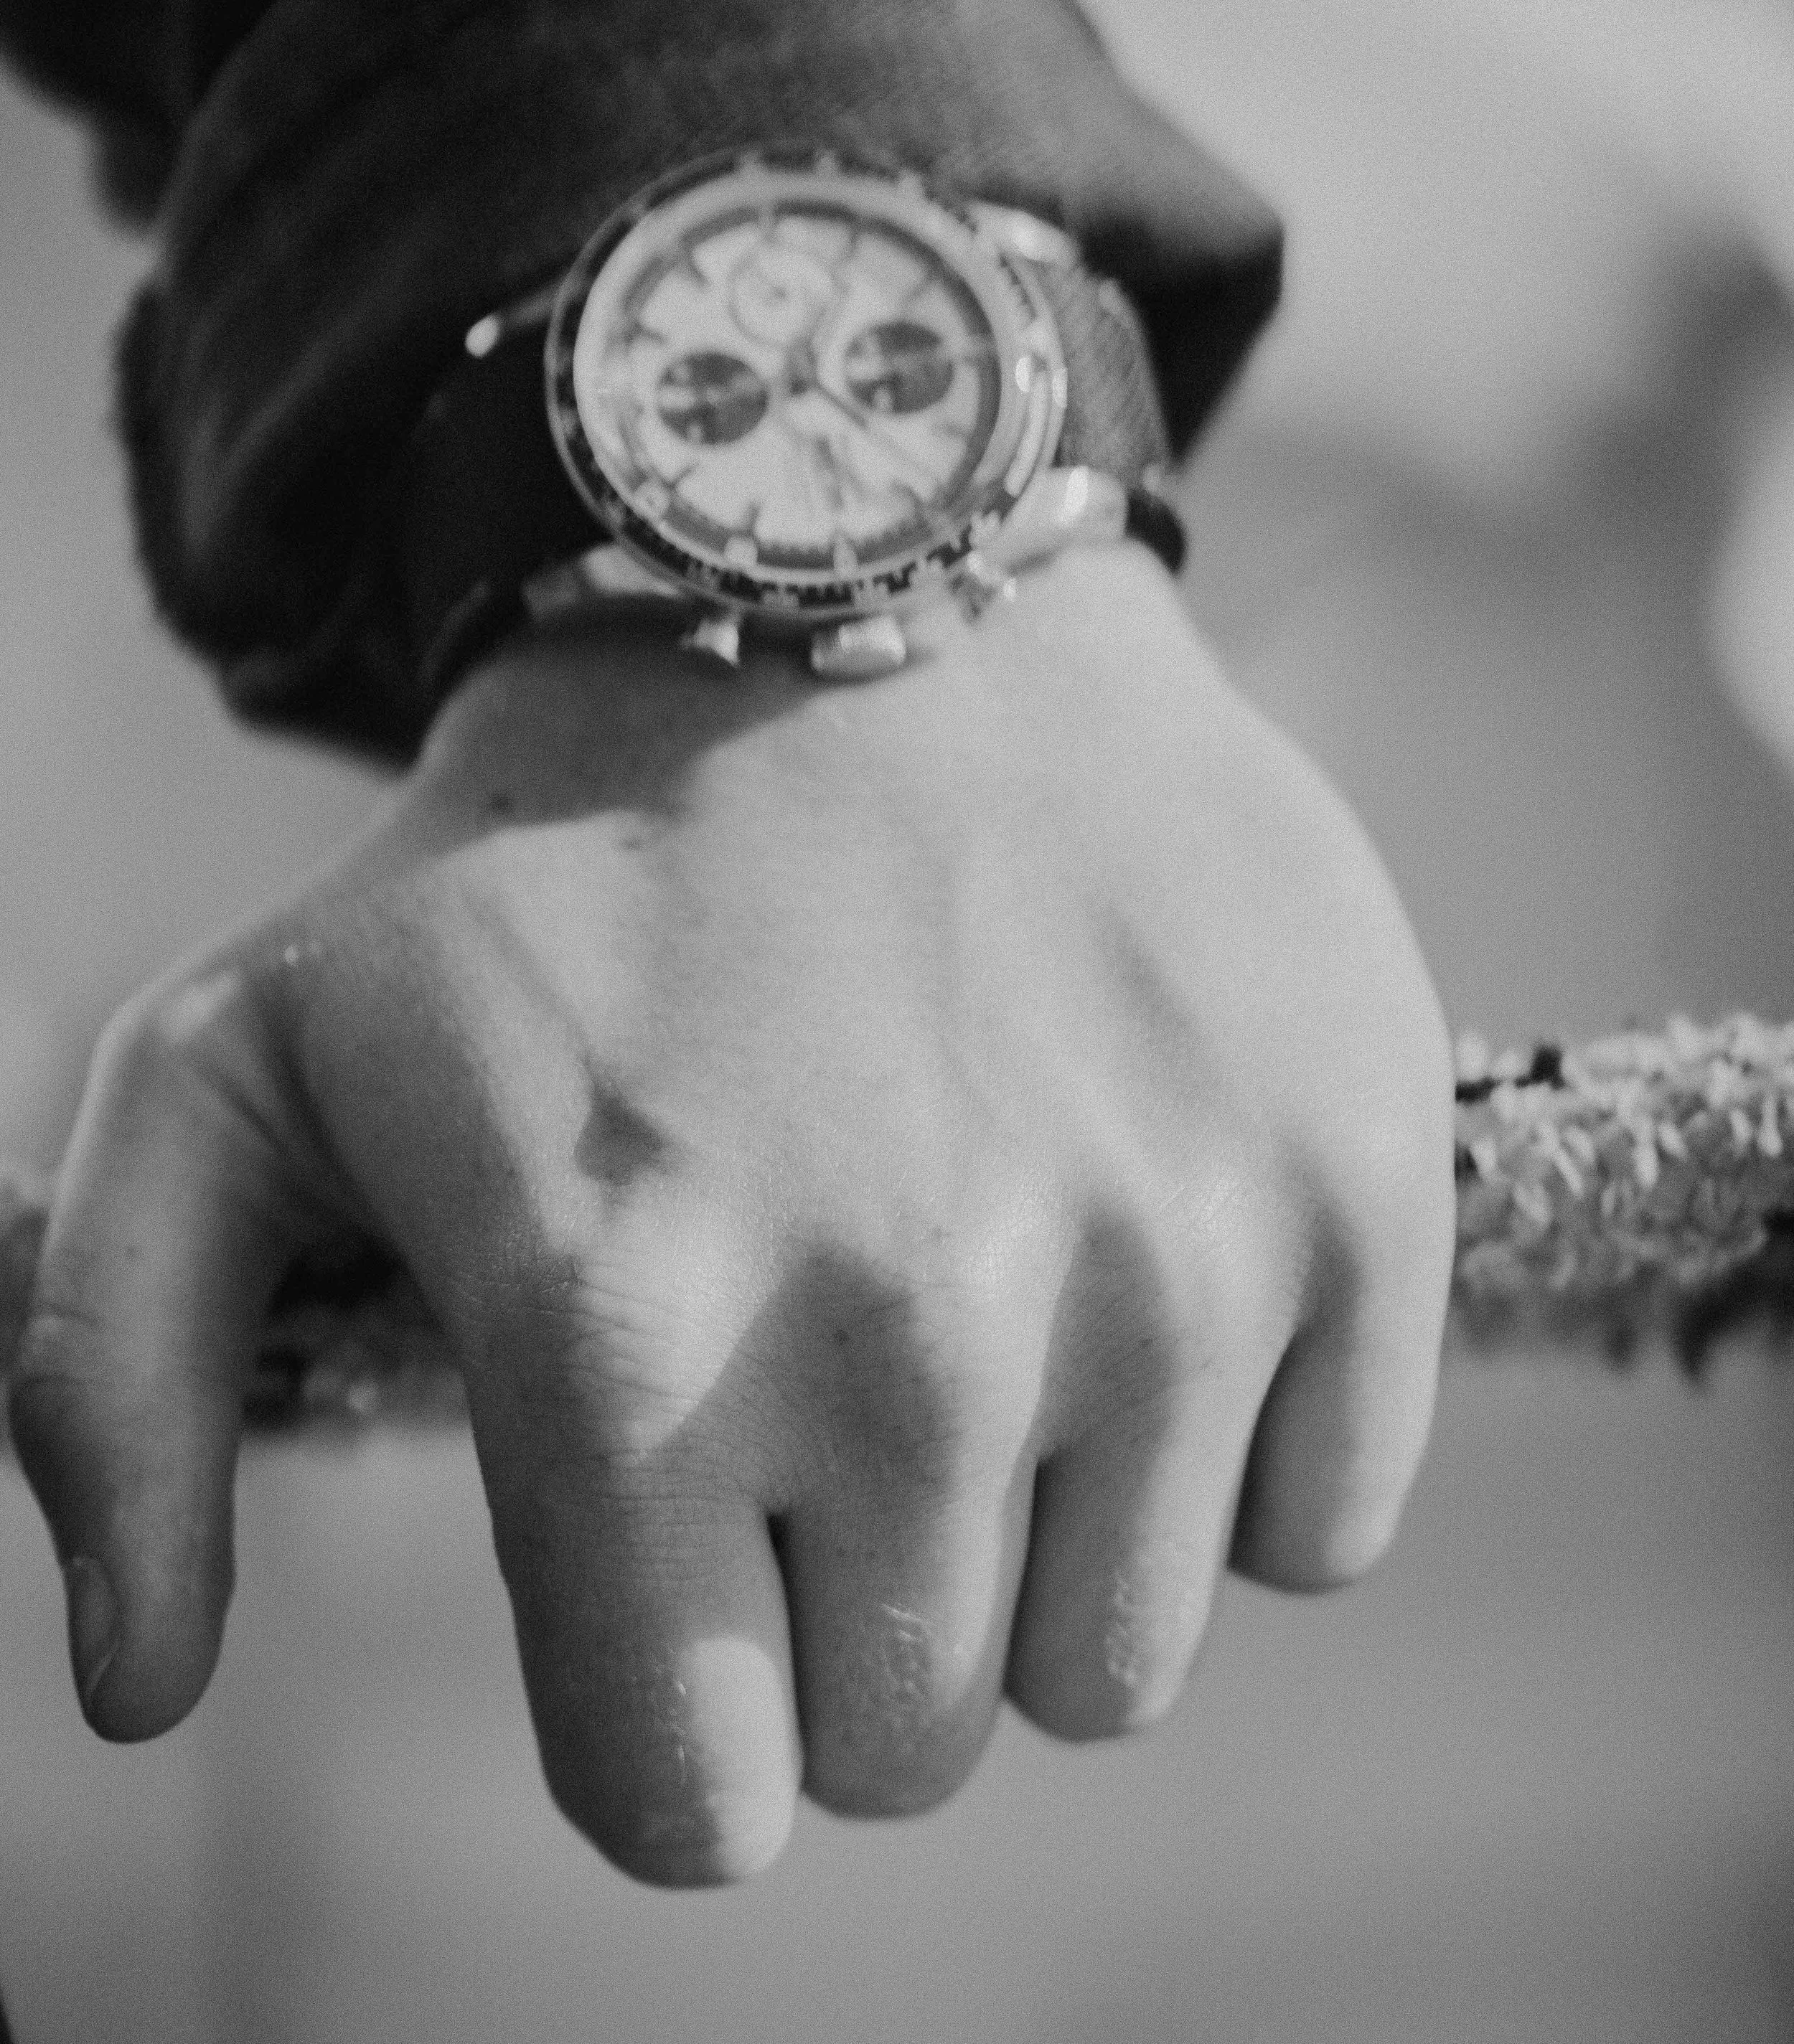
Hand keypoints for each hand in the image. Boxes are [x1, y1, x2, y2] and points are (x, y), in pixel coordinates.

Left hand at [8, 550, 1453, 1885]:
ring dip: (1039, 1529)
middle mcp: (913, 1325)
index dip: (674, 1709)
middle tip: (826, 1362)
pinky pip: (1323, 1524)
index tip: (684, 1558)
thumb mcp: (238, 1057)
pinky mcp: (1354, 1187)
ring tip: (975, 1280)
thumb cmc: (545, 858)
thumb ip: (115, 1378)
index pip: (688, 1802)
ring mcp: (1168, 1258)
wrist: (858, 570)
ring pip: (1118, 1662)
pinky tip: (1132, 1242)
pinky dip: (1234, 1439)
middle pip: (916, 1740)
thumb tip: (126, 1690)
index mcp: (620, 1330)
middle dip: (852, 1606)